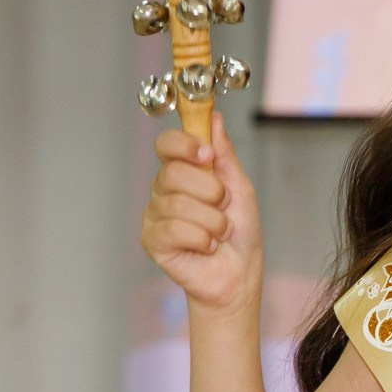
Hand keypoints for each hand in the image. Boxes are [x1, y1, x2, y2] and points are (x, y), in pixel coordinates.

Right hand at [139, 112, 262, 317]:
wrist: (239, 272)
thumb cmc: (239, 231)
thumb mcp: (239, 187)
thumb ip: (224, 155)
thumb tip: (214, 119)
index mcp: (182, 172)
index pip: (166, 144)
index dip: (183, 144)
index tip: (206, 154)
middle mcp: (163, 190)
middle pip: (173, 173)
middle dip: (210, 191)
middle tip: (223, 206)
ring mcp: (154, 215)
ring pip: (178, 204)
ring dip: (213, 221)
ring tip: (221, 232)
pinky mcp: (152, 241)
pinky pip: (174, 230)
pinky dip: (201, 239)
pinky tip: (207, 246)